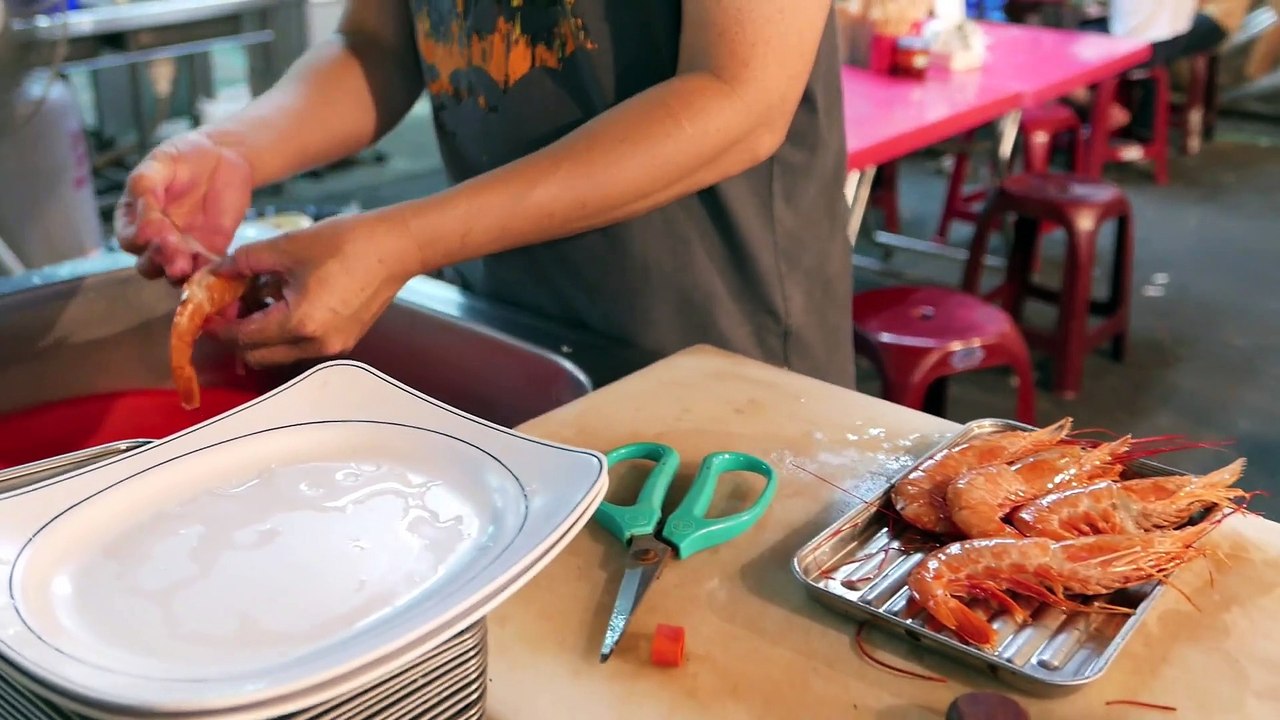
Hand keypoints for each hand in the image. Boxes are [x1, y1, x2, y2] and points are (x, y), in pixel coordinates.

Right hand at [113, 130, 252, 282]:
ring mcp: (183, 248)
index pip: (129, 239)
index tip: (154, 230)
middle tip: (173, 252)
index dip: (138, 239)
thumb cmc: (185, 156)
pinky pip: (206, 272)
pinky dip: (207, 275)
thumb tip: (142, 217)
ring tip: (186, 265)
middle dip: (158, 260)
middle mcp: (156, 238)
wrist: (225, 156)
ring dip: (179, 273)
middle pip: (148, 263)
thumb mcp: (160, 163)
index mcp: (135, 217)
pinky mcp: (210, 252)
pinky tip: (211, 269)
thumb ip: (145, 186)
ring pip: (173, 274)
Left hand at [209, 212, 420, 366]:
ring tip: (258, 300)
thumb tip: (216, 272)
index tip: (205, 311)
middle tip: (227, 307)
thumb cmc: (346, 243)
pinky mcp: (345, 340)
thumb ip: (244, 262)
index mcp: (298, 323)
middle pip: (258, 354)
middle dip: (237, 334)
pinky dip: (285, 331)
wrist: (395, 247)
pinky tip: (285, 301)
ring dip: (261, 334)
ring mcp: (333, 346)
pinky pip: (302, 345)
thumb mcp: (287, 247)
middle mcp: (316, 344)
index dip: (218, 325)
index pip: (243, 336)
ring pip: (280, 352)